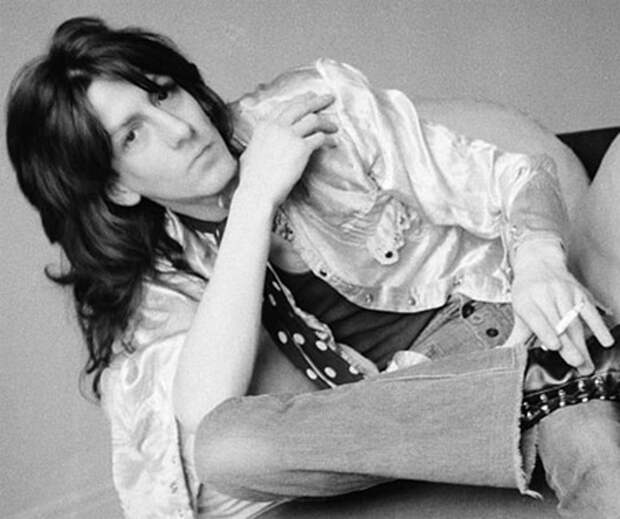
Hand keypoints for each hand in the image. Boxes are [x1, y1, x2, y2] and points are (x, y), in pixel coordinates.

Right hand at [237, 92, 337, 207]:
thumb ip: (260, 141)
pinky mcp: (301, 148)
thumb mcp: (250, 152)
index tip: (309, 97)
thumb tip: (263, 142)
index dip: (300, 100)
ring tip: (334, 126)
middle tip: (328, 98)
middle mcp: (277, 126)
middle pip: (301, 106)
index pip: (285, 106)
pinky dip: (328, 139)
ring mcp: (289, 135)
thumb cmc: (252, 179)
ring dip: (326, 122)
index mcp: (264, 125)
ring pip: (313, 119)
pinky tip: (333, 142)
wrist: (257, 191)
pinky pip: (320, 138)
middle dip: (317, 101)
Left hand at [505, 241, 613, 372]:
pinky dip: (599, 327)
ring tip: (586, 363)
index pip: (536, 317)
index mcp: (526, 301)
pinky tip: (604, 341)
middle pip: (559, 322)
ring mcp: (564, 293)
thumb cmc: (527, 291)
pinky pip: (591, 311)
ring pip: (575, 321)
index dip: (546, 331)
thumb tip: (505, 355)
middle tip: (577, 363)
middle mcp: (545, 295)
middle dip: (569, 345)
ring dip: (583, 343)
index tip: (555, 346)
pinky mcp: (579, 292)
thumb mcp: (518, 310)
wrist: (539, 263)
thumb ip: (516, 335)